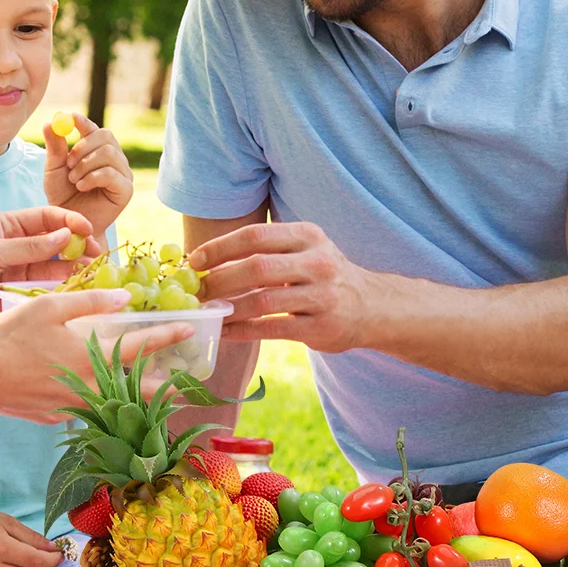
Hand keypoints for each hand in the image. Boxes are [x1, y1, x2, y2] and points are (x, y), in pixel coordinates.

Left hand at [0, 206, 104, 332]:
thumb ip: (30, 246)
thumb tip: (66, 234)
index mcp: (8, 226)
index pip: (47, 218)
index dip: (70, 222)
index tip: (88, 230)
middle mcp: (17, 248)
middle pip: (57, 244)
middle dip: (79, 247)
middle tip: (99, 256)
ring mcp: (18, 272)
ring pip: (54, 268)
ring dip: (75, 270)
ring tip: (95, 274)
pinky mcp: (16, 296)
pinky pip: (44, 292)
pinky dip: (61, 291)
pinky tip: (78, 292)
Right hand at [0, 287, 193, 421]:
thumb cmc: (8, 335)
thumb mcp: (49, 307)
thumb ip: (89, 302)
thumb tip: (124, 297)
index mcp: (89, 357)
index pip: (139, 346)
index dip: (167, 337)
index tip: (190, 330)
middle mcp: (87, 388)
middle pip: (138, 392)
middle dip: (166, 389)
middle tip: (187, 388)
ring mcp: (71, 407)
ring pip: (114, 407)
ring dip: (135, 402)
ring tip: (152, 397)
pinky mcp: (54, 418)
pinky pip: (84, 412)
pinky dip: (98, 407)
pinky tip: (97, 400)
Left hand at [43, 115, 131, 236]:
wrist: (70, 224)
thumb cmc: (63, 196)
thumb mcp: (54, 169)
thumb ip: (54, 147)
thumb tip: (49, 123)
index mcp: (96, 149)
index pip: (93, 128)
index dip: (83, 121)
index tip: (71, 118)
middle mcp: (113, 158)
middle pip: (106, 135)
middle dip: (84, 146)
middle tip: (68, 161)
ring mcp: (122, 173)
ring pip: (108, 153)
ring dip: (86, 166)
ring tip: (74, 180)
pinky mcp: (126, 189)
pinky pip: (112, 173)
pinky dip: (93, 178)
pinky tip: (82, 187)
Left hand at [189, 220, 373, 350]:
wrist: (372, 307)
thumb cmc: (322, 275)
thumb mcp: (304, 249)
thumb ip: (265, 249)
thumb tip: (206, 258)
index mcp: (307, 236)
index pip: (255, 235)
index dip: (220, 248)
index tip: (195, 261)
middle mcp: (318, 262)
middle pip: (257, 267)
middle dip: (220, 280)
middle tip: (196, 291)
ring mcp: (322, 296)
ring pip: (262, 301)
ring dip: (228, 308)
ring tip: (206, 312)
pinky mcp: (321, 327)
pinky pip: (272, 329)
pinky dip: (242, 330)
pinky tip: (225, 331)